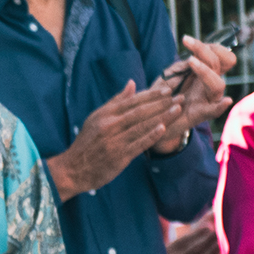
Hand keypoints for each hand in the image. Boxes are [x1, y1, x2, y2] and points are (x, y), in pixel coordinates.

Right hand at [45, 80, 182, 199]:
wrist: (73, 169)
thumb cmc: (87, 143)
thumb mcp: (96, 118)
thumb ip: (115, 102)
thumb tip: (131, 84)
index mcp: (105, 114)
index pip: (132, 101)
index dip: (151, 95)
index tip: (168, 89)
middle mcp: (110, 125)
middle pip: (140, 111)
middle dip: (162, 103)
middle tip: (180, 97)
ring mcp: (114, 140)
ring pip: (142, 125)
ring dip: (162, 116)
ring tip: (178, 109)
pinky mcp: (119, 156)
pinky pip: (138, 143)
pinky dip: (151, 135)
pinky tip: (164, 128)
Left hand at [157, 36, 236, 148]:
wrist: (156, 120)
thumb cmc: (163, 96)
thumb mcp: (169, 77)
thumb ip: (180, 67)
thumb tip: (191, 57)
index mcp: (206, 73)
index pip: (220, 55)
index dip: (210, 46)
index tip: (187, 40)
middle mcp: (211, 84)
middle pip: (220, 64)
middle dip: (203, 50)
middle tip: (186, 42)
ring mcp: (209, 99)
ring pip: (218, 84)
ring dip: (205, 70)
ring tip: (190, 61)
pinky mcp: (202, 114)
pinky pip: (215, 110)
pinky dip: (221, 105)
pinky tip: (226, 101)